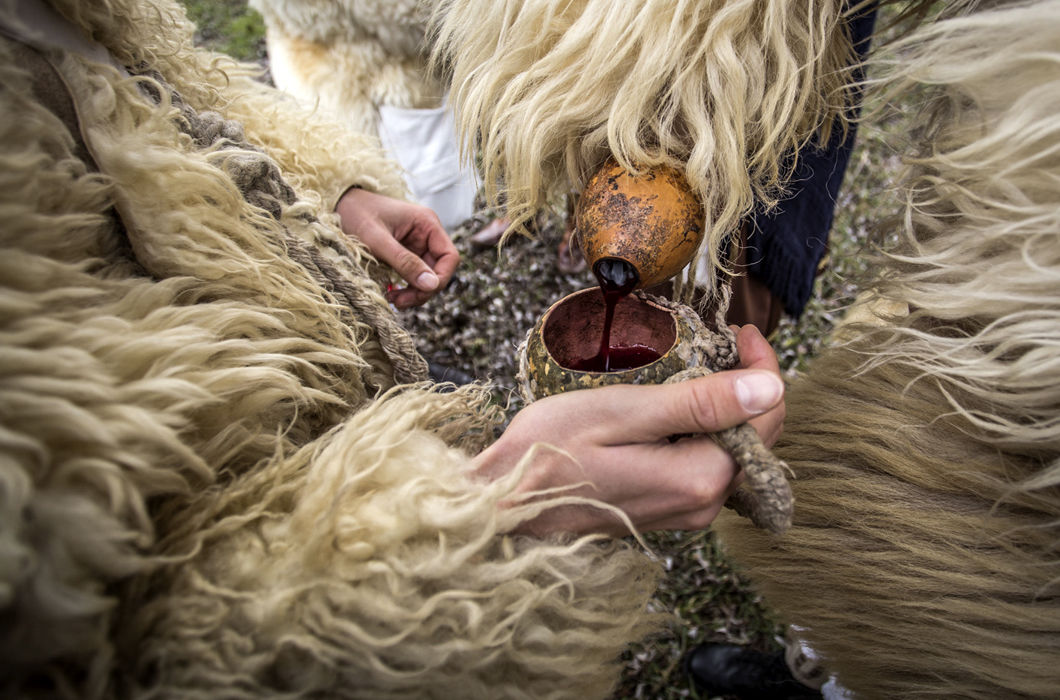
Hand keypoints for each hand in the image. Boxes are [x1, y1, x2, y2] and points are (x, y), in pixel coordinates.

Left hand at [336, 187, 459, 308]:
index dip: (440, 278)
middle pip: (438, 270)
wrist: (337, 204)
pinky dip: (406, 289)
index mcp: (427, 223)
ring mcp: (416, 245)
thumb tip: (431, 286)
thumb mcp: (378, 240)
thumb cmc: (356, 214)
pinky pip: (413, 276)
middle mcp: (426, 234)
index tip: (421, 292)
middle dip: (423, 290)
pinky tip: (392, 294)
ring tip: (393, 300)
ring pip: (426, 277)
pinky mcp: (405, 254)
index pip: (449, 256)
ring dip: (414, 293)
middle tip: (400, 302)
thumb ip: (405, 262)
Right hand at [473, 325, 784, 535]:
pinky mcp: (668, 512)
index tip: (741, 331)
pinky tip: (679, 408)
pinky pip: (708, 467)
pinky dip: (706, 432)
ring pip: (735, 452)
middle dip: (750, 387)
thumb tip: (769, 389)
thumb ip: (698, 403)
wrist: (503, 503)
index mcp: (699, 477)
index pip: (766, 418)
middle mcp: (703, 505)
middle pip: (758, 438)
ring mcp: (686, 514)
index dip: (763, 368)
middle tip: (724, 341)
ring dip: (729, 409)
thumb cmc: (548, 451)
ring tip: (702, 366)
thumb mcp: (622, 411)